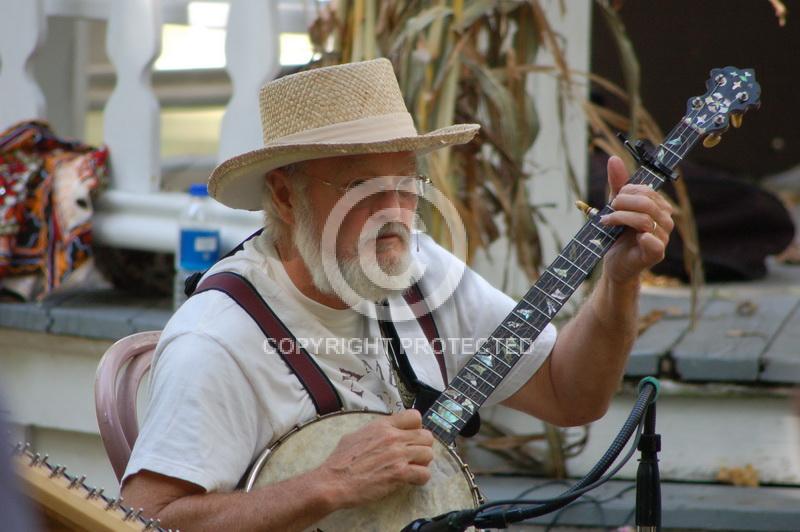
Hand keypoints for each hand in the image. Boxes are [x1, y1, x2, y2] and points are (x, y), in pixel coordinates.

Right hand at [316, 409, 433, 508]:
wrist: (333, 481)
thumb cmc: (340, 461)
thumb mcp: (356, 435)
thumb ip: (374, 432)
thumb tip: (382, 434)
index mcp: (383, 425)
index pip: (414, 416)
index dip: (416, 428)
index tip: (410, 438)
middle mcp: (393, 437)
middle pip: (427, 436)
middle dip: (422, 447)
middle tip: (414, 457)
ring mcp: (398, 454)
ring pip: (429, 454)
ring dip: (423, 463)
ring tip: (412, 469)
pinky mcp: (399, 473)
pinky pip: (425, 473)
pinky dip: (420, 479)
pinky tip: (410, 481)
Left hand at [600, 156, 673, 284]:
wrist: (615, 263)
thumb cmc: (618, 235)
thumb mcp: (615, 207)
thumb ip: (617, 185)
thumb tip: (614, 158)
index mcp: (659, 206)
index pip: (647, 190)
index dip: (627, 191)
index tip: (613, 200)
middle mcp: (665, 220)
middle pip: (647, 203)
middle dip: (623, 203)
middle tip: (609, 210)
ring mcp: (663, 237)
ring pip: (645, 220)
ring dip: (621, 218)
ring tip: (607, 222)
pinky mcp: (657, 253)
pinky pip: (654, 241)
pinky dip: (642, 237)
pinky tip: (632, 237)